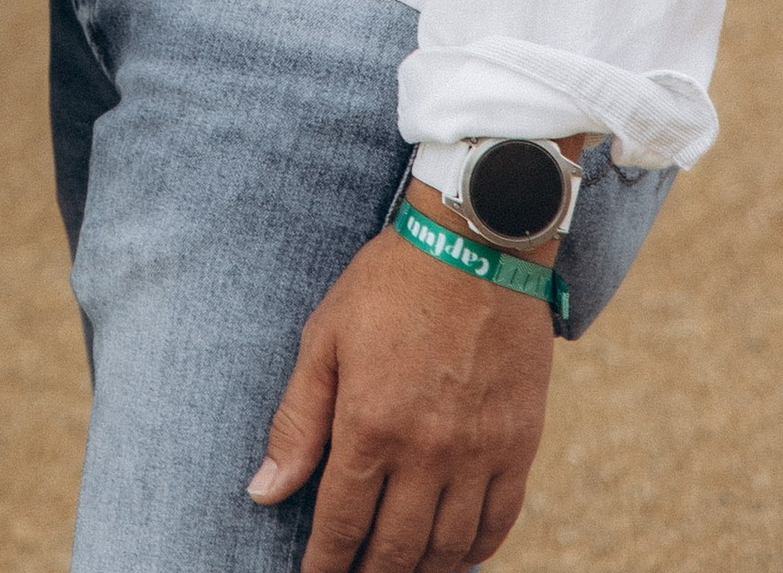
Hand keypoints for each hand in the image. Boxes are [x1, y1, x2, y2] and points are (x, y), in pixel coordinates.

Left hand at [247, 221, 554, 569]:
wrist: (475, 244)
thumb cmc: (388, 285)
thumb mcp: (324, 338)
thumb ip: (297, 422)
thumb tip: (263, 493)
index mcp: (370, 425)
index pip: (341, 525)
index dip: (324, 565)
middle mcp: (426, 451)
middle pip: (396, 549)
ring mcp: (478, 452)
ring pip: (448, 548)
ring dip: (421, 571)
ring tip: (399, 571)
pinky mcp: (519, 444)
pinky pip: (499, 522)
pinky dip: (476, 550)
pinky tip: (454, 555)